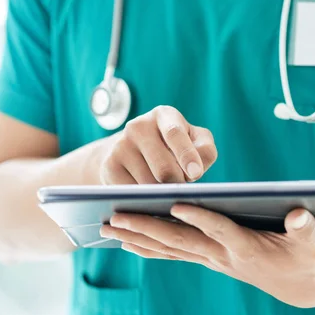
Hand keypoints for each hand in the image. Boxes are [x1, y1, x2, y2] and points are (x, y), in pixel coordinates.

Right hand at [99, 106, 217, 183]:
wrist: (132, 151)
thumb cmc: (175, 148)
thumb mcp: (195, 142)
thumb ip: (205, 151)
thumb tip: (195, 170)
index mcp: (164, 115)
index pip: (174, 133)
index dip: (186, 155)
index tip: (195, 173)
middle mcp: (138, 126)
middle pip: (163, 168)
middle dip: (177, 184)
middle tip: (181, 186)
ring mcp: (121, 145)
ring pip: (149, 185)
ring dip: (162, 194)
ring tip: (164, 187)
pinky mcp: (109, 166)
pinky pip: (133, 194)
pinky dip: (144, 199)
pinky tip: (147, 193)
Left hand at [100, 206, 314, 307]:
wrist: (301, 287)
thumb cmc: (309, 258)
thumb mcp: (314, 243)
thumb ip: (306, 229)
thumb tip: (299, 215)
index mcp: (249, 246)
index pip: (219, 228)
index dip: (200, 217)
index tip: (176, 204)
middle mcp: (224, 255)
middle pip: (181, 240)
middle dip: (146, 227)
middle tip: (115, 217)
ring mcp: (214, 259)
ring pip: (171, 248)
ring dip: (138, 237)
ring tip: (108, 227)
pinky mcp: (210, 259)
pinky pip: (174, 254)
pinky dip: (150, 248)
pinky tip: (127, 242)